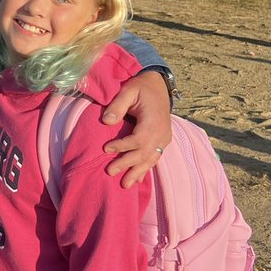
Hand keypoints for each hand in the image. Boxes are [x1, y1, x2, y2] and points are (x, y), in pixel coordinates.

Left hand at [101, 70, 171, 186]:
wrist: (159, 85)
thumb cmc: (141, 87)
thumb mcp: (128, 90)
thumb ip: (117, 105)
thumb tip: (106, 121)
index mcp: (154, 121)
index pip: (138, 139)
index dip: (122, 146)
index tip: (106, 149)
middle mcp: (162, 132)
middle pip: (144, 153)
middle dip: (127, 164)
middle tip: (110, 172)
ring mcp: (164, 138)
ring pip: (151, 159)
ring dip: (137, 172)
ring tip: (125, 185)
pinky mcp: (163, 141)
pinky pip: (154, 157)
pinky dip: (145, 168)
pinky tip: (136, 179)